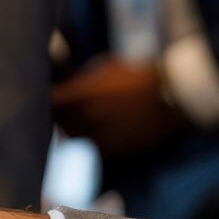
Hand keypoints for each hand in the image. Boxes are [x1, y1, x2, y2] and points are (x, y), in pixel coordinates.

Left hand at [52, 58, 186, 157]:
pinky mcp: (114, 151)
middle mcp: (88, 118)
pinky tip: (92, 129)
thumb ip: (81, 77)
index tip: (46, 93)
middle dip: (57, 113)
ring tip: (75, 117)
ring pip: (72, 137)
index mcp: (83, 94)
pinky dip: (87, 139)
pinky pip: (90, 147)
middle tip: (58, 106)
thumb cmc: (138, 74)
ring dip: (70, 127)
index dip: (46, 98)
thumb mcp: (106, 67)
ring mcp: (100, 136)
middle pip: (58, 121)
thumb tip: (63, 79)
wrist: (171, 96)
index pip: (50, 102)